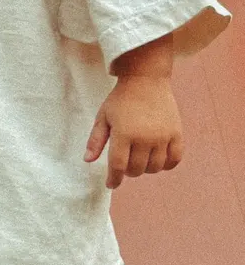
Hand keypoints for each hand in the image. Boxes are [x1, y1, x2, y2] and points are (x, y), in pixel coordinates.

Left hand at [84, 74, 183, 188]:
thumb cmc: (121, 99)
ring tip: (140, 159)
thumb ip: (95, 140)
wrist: (146, 80)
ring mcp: (163, 136)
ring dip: (146, 169)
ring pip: (155, 168)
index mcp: (124, 134)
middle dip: (128, 171)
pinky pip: (174, 160)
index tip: (111, 184)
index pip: (118, 166)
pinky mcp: (176, 133)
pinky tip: (157, 160)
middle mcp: (145, 137)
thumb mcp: (103, 117)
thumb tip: (87, 161)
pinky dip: (166, 165)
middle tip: (125, 163)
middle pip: (136, 169)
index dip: (113, 179)